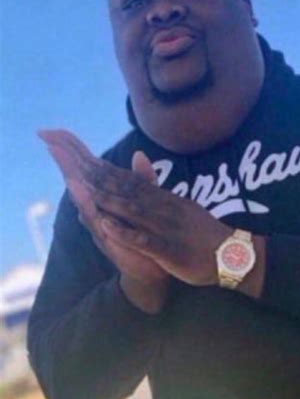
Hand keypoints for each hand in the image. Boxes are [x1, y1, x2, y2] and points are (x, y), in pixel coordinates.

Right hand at [40, 129, 169, 311]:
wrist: (153, 269)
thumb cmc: (144, 234)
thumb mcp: (145, 202)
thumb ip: (142, 180)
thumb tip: (139, 154)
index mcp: (106, 197)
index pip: (87, 169)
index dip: (72, 149)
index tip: (55, 129)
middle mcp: (97, 209)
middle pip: (77, 180)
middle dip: (64, 159)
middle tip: (47, 136)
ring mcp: (100, 225)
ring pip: (83, 202)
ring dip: (73, 182)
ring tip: (61, 163)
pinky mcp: (108, 241)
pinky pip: (98, 226)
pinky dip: (90, 212)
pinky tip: (83, 202)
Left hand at [86, 160, 231, 286]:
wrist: (232, 254)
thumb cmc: (205, 234)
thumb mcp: (183, 206)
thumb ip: (158, 186)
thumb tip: (139, 157)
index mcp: (167, 200)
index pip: (134, 182)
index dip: (109, 172)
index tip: (86, 161)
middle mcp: (165, 209)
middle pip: (130, 191)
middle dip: (103, 181)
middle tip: (77, 167)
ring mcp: (167, 229)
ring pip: (134, 212)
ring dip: (110, 202)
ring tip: (86, 192)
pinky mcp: (170, 250)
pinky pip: (144, 240)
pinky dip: (125, 232)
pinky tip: (108, 227)